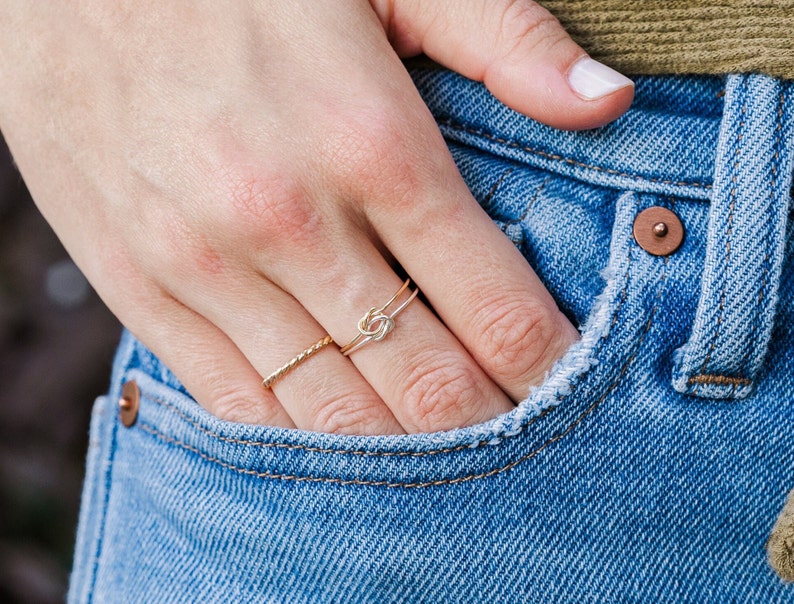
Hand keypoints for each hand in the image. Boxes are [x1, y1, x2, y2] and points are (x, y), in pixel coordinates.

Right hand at [0, 1, 631, 434]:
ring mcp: (208, 265)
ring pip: (332, 410)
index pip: (493, 304)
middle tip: (521, 437)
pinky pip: (236, 401)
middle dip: (487, 422)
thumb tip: (608, 101)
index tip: (569, 385)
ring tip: (446, 458)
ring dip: (402, 446)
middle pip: (421, 378)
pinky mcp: (143, 287)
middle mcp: (289, 221)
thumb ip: (505, 41)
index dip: (547, 363)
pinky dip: (300, 437)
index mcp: (370, 141)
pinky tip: (342, 441)